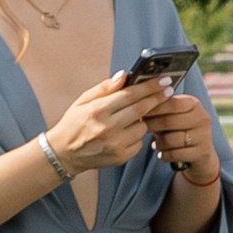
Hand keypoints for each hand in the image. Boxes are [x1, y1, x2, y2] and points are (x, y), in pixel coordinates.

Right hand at [46, 71, 173, 175]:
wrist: (65, 153)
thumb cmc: (74, 123)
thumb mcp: (83, 100)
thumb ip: (104, 88)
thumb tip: (124, 76)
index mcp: (97, 110)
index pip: (130, 95)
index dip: (149, 87)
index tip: (163, 80)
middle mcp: (108, 128)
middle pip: (141, 110)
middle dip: (157, 98)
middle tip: (168, 90)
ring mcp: (116, 144)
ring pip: (143, 127)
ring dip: (142, 120)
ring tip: (129, 118)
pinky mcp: (121, 157)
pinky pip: (138, 142)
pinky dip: (135, 136)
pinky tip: (124, 133)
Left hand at [143, 92, 219, 185]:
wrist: (201, 154)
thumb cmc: (181, 130)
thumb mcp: (173, 116)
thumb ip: (160, 108)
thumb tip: (135, 101)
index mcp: (194, 104)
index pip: (171, 103)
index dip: (153, 107)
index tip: (137, 111)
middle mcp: (202, 118)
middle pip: (170, 121)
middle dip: (152, 125)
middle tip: (139, 128)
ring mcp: (204, 136)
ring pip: (171, 139)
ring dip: (158, 143)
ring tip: (154, 144)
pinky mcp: (202, 153)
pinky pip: (175, 154)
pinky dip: (164, 155)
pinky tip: (161, 154)